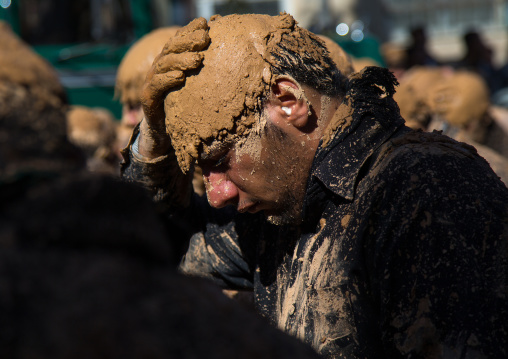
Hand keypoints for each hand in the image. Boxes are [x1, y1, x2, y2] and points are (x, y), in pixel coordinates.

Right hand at [138, 18, 209, 158]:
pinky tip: (180, 77)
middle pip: (171, 48)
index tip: (206, 24)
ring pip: (165, 65)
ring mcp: (151, 81)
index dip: (190, 30)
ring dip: (182, 60)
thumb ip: (203, 71)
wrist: (163, 130)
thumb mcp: (195, 86)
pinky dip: (167, 79)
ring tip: (198, 59)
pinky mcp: (148, 97)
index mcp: (170, 61)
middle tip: (205, 38)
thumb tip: (229, 56)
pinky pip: (156, 85)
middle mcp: (159, 67)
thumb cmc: (183, 105)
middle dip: (188, 41)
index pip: (178, 40)